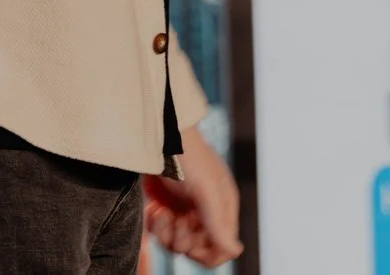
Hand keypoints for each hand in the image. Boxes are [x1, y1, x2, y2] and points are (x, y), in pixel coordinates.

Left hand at [142, 125, 241, 267]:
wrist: (157, 136)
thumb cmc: (187, 157)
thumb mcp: (206, 189)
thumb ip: (217, 222)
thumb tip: (235, 252)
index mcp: (223, 210)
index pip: (221, 249)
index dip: (205, 253)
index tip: (191, 240)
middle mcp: (205, 214)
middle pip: (197, 250)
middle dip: (183, 240)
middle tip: (174, 219)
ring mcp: (184, 212)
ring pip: (177, 244)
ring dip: (166, 233)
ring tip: (161, 212)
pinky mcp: (165, 208)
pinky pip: (161, 234)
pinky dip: (155, 226)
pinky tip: (153, 208)